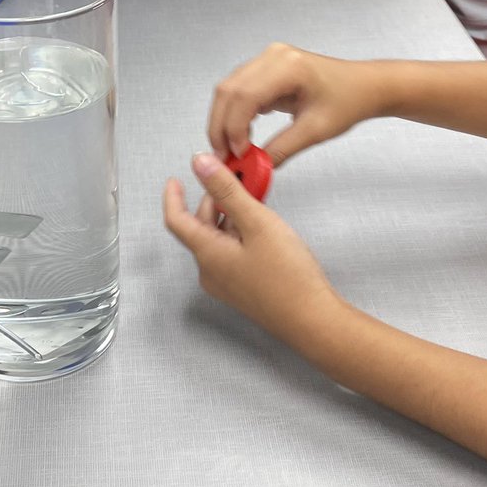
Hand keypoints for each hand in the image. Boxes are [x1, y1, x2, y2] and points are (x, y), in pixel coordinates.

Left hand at [163, 152, 341, 346]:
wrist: (313, 321)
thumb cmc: (288, 278)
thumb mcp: (256, 222)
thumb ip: (226, 190)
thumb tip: (200, 165)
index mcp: (207, 254)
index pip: (176, 220)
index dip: (173, 196)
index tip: (177, 179)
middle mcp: (211, 271)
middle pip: (201, 226)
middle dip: (214, 199)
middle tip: (234, 178)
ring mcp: (227, 282)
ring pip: (219, 238)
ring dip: (231, 215)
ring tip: (255, 198)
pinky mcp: (243, 288)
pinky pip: (232, 252)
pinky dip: (241, 232)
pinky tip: (262, 225)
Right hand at [209, 42, 380, 164]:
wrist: (364, 86)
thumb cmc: (349, 100)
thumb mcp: (315, 131)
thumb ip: (281, 148)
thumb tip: (254, 164)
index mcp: (289, 66)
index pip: (244, 96)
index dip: (234, 128)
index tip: (237, 154)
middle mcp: (273, 56)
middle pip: (229, 91)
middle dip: (221, 126)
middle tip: (225, 155)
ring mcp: (267, 59)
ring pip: (228, 89)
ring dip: (224, 120)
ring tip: (232, 149)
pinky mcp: (265, 67)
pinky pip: (238, 89)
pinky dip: (234, 114)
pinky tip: (241, 134)